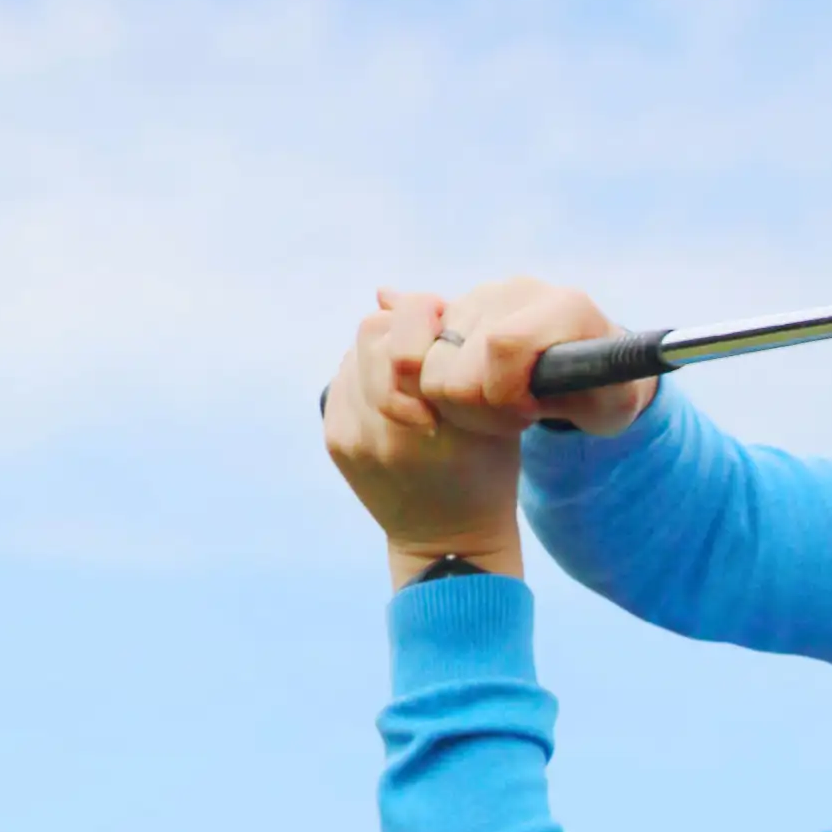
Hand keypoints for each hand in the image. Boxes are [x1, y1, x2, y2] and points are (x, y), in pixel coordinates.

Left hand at [319, 290, 526, 573]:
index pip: (402, 326)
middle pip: (372, 333)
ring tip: (411, 369)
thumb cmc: (486, 468)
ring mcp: (352, 436)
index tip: (448, 334)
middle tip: (430, 347)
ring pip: (354, 354)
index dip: (426, 318)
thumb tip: (388, 292)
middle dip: (403, 332)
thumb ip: (454, 352)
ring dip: (383, 352)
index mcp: (431, 418)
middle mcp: (382, 427)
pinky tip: (392, 390)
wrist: (446, 539)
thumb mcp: (496, 413)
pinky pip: (341, 382)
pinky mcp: (336, 441)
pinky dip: (365, 375)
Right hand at [425, 276, 648, 437]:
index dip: (503, 395)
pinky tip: (458, 395)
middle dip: (472, 407)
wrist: (586, 370)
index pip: (505, 346)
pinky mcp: (448, 310)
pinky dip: (421, 388)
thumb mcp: (613, 406)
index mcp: (563, 305)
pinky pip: (402, 353)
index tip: (526, 416)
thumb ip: (602, 393)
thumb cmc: (604, 393)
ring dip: (448, 401)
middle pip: (453, 362)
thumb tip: (586, 375)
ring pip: (421, 362)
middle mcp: (517, 290)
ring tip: (489, 407)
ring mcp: (477, 297)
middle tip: (510, 419)